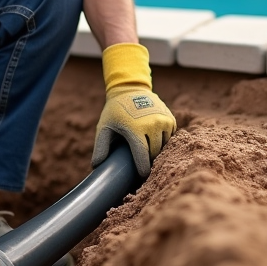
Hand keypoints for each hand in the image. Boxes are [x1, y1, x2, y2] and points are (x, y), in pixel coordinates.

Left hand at [92, 43, 175, 175]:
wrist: (130, 89)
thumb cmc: (115, 112)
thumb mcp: (104, 127)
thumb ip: (100, 147)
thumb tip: (96, 166)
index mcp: (135, 128)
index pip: (142, 154)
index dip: (143, 168)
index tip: (142, 176)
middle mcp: (152, 123)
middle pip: (154, 152)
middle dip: (149, 160)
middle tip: (142, 165)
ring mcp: (163, 120)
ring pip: (164, 145)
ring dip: (156, 150)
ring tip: (147, 151)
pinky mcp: (170, 118)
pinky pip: (169, 137)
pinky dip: (163, 141)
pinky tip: (153, 140)